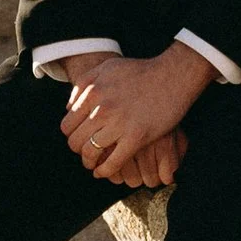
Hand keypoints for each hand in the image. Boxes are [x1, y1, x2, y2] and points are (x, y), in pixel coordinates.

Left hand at [57, 44, 212, 186]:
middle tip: (86, 153)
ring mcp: (119, 124)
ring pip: (91, 153)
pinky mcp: (137, 137)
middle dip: (78, 151)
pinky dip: (105, 171)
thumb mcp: (107, 68)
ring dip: (89, 162)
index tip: (79, 139)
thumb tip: (69, 107)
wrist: (173, 75)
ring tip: (93, 164)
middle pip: (76, 141)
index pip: (68, 125)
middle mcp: (102, 109)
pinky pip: (113, 162)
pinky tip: (103, 172)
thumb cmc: (141, 72)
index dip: (71, 136)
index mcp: (92, 93)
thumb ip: (84, 84)